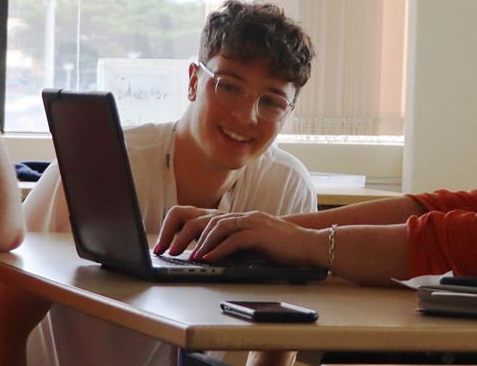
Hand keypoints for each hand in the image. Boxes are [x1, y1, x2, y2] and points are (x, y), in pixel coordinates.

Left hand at [157, 208, 325, 267]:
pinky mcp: (261, 233)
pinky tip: (209, 260)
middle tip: (169, 251)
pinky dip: (219, 250)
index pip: (201, 216)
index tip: (166, 244)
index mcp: (236, 217)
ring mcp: (251, 222)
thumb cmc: (281, 247)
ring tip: (187, 258)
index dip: (180, 228)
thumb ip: (230, 244)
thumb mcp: (250, 244)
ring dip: (199, 244)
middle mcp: (241, 216)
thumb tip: (205, 256)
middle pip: (203, 219)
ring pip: (217, 227)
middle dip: (182, 235)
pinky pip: (235, 240)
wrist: (310, 244)